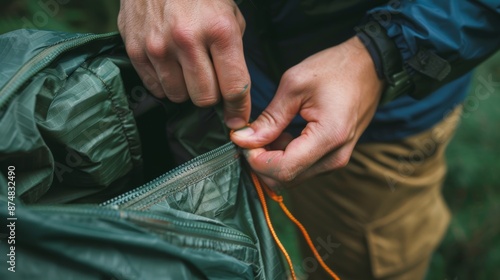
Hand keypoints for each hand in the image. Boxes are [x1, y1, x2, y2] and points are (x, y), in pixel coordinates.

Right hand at [118, 0, 250, 128]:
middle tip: (211, 82)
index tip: (238, 118)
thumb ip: (234, 56)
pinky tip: (170, 66)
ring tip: (188, 69)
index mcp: (219, 30)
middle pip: (205, 99)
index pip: (234, 88)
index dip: (239, 109)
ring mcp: (158, 46)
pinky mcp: (135, 50)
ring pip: (179, 97)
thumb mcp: (230, 16)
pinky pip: (156, 88)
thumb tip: (235, 97)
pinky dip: (166, 84)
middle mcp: (187, 40)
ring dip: (187, 90)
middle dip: (212, 96)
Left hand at [231, 36, 382, 187]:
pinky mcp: (334, 157)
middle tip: (250, 136)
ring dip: (272, 161)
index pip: (283, 169)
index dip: (256, 159)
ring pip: (293, 178)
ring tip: (268, 131)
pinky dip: (285, 158)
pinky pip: (303, 169)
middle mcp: (335, 157)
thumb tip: (242, 139)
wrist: (369, 67)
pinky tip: (282, 135)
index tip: (243, 138)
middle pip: (286, 180)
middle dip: (261, 162)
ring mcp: (337, 160)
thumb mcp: (294, 85)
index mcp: (328, 138)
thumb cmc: (334, 69)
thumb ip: (269, 118)